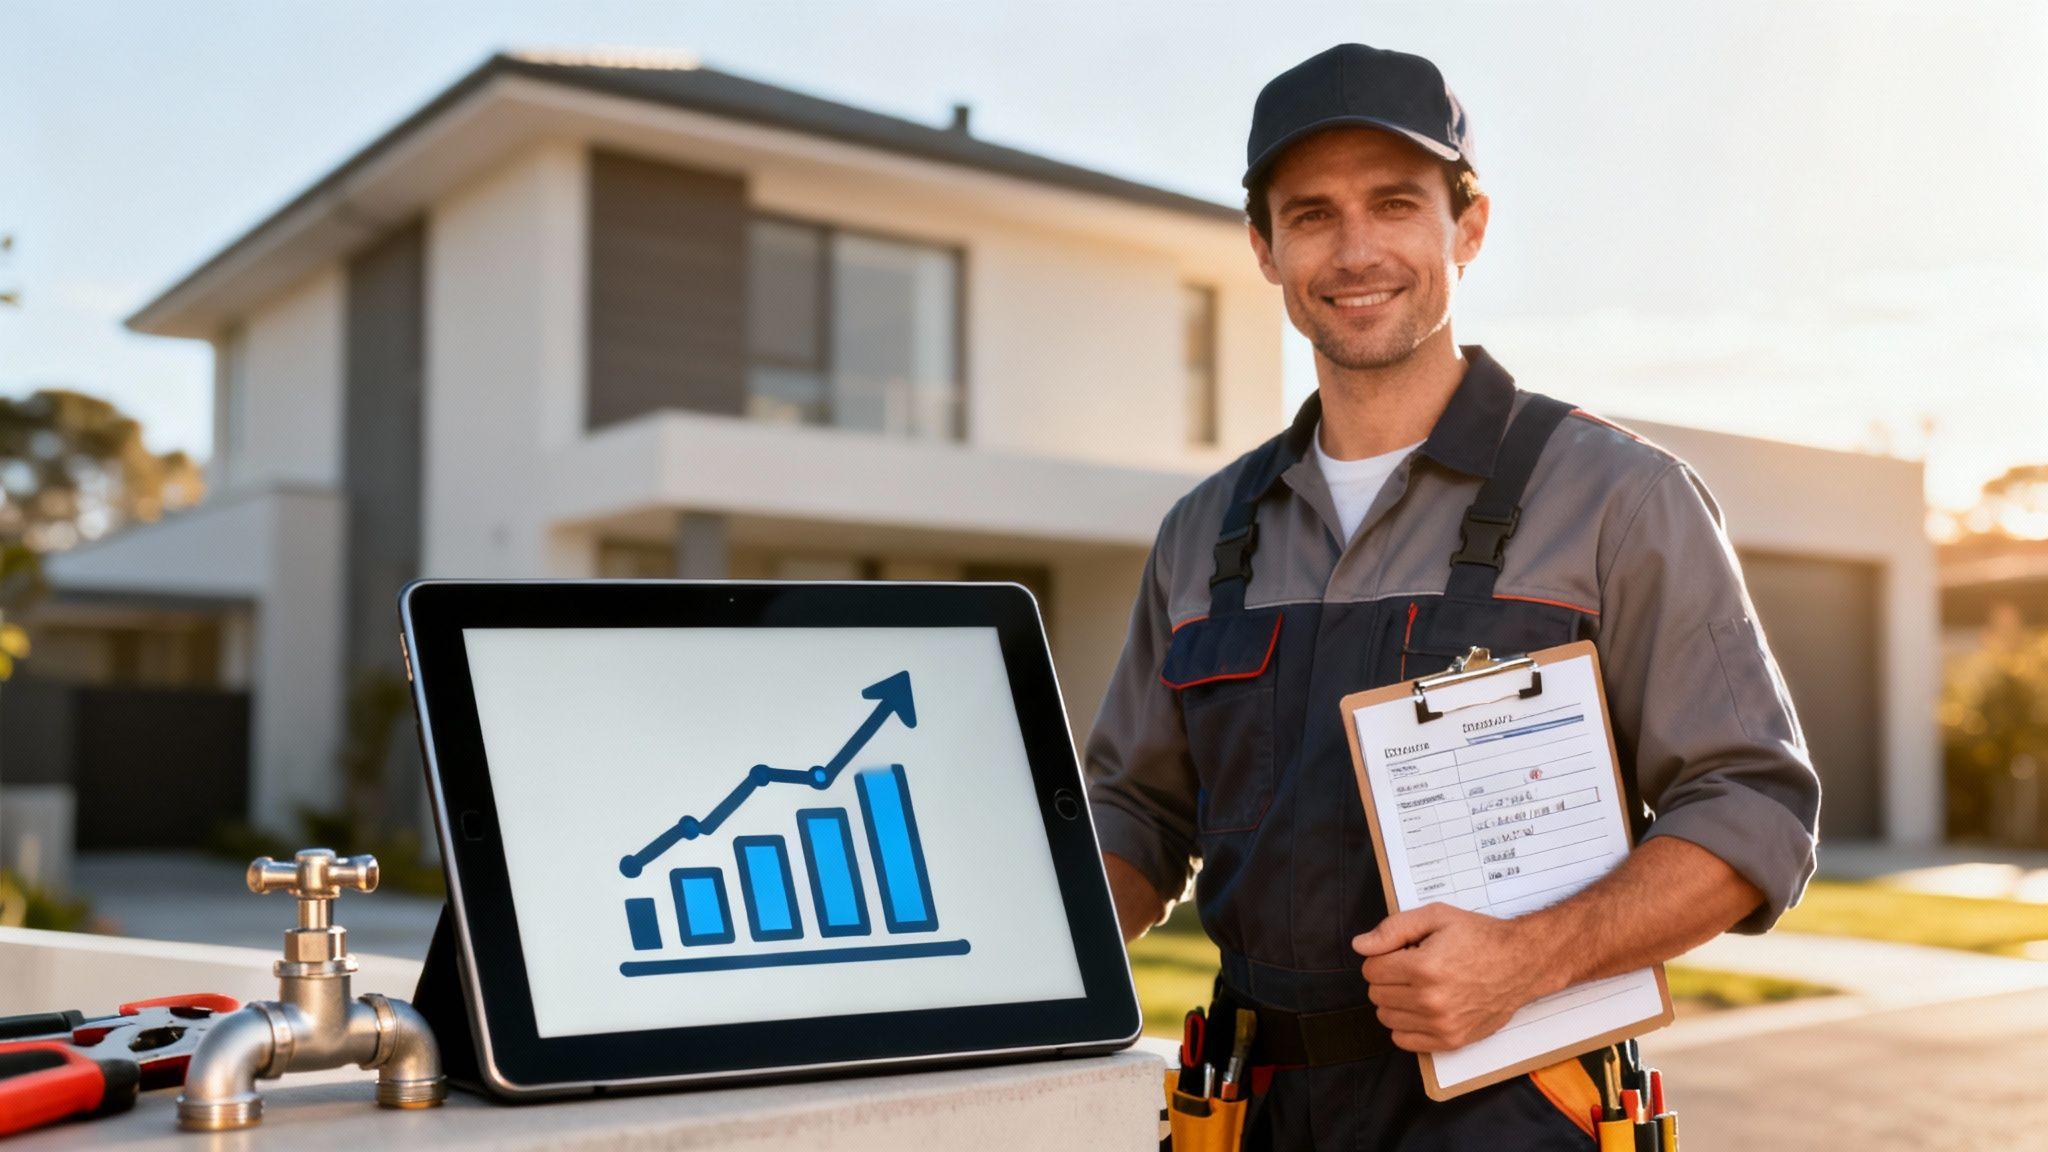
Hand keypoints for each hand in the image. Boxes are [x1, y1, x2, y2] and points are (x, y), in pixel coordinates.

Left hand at [1351, 903, 1557, 1052]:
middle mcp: (1431, 1000)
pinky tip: (1422, 1007)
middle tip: (1413, 967)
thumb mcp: (1436, 917)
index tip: (1400, 952)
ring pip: (1386, 1017)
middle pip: (1376, 993)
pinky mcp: (1451, 1041)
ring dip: (1395, 1000)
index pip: (1371, 969)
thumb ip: (1393, 929)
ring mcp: (1441, 1025)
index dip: (1381, 957)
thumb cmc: (1480, 937)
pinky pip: (1403, 1040)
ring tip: (1420, 985)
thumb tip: (1360, 945)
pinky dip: (1405, 1024)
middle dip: (1388, 977)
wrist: (1522, 963)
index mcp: (1424, 967)